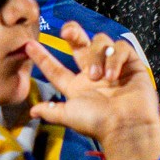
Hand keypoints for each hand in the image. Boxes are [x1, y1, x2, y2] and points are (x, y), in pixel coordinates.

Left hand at [28, 26, 159, 159]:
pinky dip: (115, 59)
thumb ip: (51, 111)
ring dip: (97, 56)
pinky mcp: (131, 64)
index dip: (42, 58)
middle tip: (67, 32)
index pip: (56, 68)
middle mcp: (93, 72)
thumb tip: (32, 112)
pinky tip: (114, 76)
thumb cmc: (98, 123)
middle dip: (73, 32)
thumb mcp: (69, 115)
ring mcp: (112, 66)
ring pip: (100, 41)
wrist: (126, 126)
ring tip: (98, 77)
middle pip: (80, 43)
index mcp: (77, 85)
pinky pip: (121, 48)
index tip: (28, 46)